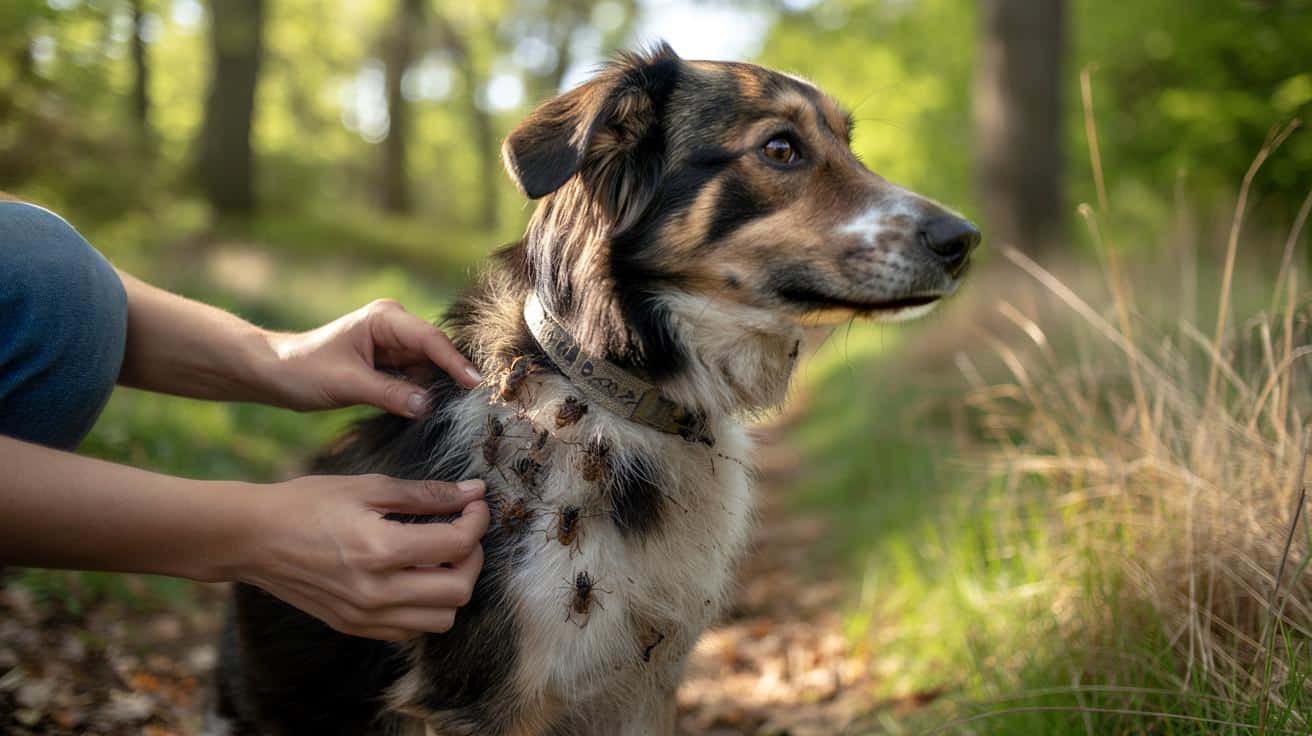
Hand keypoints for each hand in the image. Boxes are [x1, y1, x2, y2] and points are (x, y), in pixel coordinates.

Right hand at [241, 474, 489, 639]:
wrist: (252, 538)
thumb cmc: (307, 503)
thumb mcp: (368, 486)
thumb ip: (425, 494)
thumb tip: (473, 492)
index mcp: (380, 550)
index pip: (456, 545)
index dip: (477, 521)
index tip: (475, 504)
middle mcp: (376, 592)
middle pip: (458, 591)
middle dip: (473, 557)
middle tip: (463, 531)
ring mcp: (364, 616)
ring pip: (441, 620)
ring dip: (453, 587)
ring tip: (441, 557)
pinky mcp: (354, 627)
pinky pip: (410, 630)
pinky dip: (425, 607)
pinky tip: (414, 577)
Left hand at [264, 299, 482, 416]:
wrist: (275, 373)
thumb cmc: (304, 369)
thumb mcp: (348, 384)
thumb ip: (391, 394)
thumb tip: (429, 406)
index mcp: (385, 319)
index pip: (429, 340)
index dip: (454, 362)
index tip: (476, 384)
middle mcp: (394, 327)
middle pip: (436, 352)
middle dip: (453, 375)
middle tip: (478, 401)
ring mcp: (394, 346)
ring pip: (429, 368)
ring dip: (440, 387)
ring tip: (460, 409)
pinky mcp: (390, 364)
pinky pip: (417, 378)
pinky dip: (425, 393)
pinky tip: (436, 408)